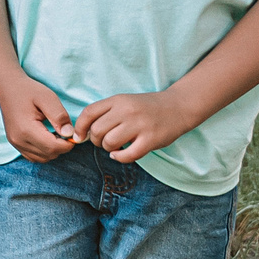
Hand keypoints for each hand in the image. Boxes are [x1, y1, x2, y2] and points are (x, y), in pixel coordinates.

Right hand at [0, 74, 79, 160]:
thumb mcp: (48, 98)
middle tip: (65, 131)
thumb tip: (69, 134)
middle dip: (61, 147)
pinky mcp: (15, 143)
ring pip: (42, 158)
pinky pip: (33, 156)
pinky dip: (44, 151)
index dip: (67, 144)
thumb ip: (59, 116)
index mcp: (26, 129)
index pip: (52, 148)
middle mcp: (18, 140)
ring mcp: (15, 143)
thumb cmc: (28, 90)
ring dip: (53, 150)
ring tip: (56, 133)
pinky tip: (47, 137)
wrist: (7, 87)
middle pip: (48, 155)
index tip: (73, 133)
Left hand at [75, 91, 200, 162]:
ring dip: (108, 149)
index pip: (88, 113)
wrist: (178, 107)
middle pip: (96, 131)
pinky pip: (127, 155)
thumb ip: (106, 113)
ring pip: (109, 143)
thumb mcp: (125, 102)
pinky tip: (121, 154)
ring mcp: (140, 125)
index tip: (79, 136)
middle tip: (105, 141)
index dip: (79, 127)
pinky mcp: (151, 139)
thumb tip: (82, 133)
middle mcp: (127, 111)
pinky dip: (120, 157)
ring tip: (116, 146)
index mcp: (118, 100)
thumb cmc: (147, 107)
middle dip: (96, 140)